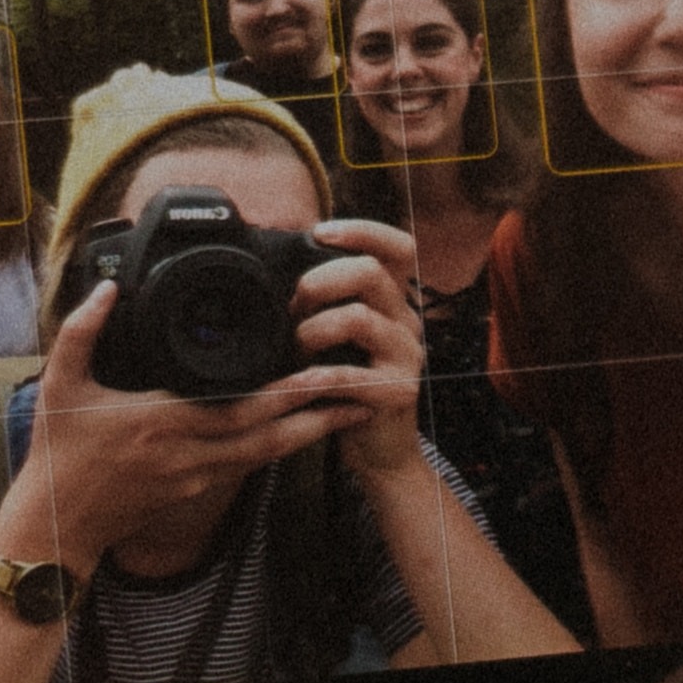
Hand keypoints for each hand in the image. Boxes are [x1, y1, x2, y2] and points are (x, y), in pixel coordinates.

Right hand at [10, 283, 365, 571]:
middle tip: (360, 387)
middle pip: (268, 435)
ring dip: (310, 434)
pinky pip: (248, 466)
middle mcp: (187, 453)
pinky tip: (304, 430)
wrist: (55, 526)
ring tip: (350, 409)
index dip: (282, 393)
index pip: (235, 408)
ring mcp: (195, 476)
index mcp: (160, 422)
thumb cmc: (57, 453)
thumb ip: (81, 332)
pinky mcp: (196, 490)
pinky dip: (280, 448)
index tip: (318, 370)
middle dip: (317, 412)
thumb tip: (105, 289)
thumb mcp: (58, 384)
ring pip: (266, 456)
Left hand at [282, 220, 431, 479]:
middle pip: (371, 273)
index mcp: (394, 302)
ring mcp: (406, 357)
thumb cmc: (345, 387)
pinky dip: (314, 377)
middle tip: (294, 307)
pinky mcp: (398, 392)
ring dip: (312, 330)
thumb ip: (325, 303)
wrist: (378, 451)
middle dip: (320, 282)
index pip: (398, 247)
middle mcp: (407, 322)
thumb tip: (275, 267)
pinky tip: (297, 383)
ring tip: (296, 349)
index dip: (363, 231)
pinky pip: (350, 374)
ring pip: (358, 318)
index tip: (319, 232)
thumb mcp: (337, 337)